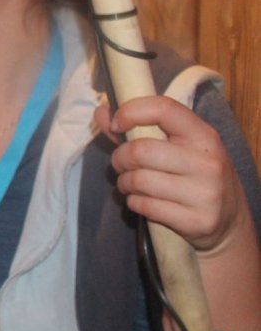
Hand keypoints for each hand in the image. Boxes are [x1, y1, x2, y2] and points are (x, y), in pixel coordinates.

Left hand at [94, 96, 246, 252]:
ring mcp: (205, 193)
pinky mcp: (198, 220)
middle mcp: (207, 162)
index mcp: (203, 135)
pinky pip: (145, 206)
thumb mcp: (177, 147)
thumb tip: (102, 112)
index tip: (116, 124)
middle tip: (121, 164)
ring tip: (129, 184)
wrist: (228, 219)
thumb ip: (137, 128)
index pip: (163, 109)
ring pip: (138, 180)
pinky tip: (141, 201)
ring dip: (124, 182)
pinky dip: (133, 202)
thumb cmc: (192, 174)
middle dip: (120, 158)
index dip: (131, 112)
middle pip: (141, 150)